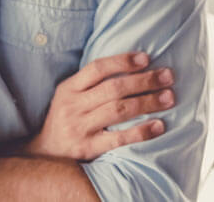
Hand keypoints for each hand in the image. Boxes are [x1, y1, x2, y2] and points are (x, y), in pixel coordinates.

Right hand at [24, 52, 175, 160]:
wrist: (44, 155)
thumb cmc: (65, 120)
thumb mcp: (68, 96)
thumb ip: (91, 83)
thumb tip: (130, 66)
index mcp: (69, 88)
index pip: (97, 68)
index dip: (123, 61)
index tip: (147, 58)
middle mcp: (73, 106)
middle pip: (114, 89)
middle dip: (145, 81)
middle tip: (168, 76)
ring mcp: (80, 128)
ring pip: (119, 111)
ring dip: (148, 102)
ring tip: (169, 98)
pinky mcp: (88, 149)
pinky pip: (119, 139)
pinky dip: (141, 132)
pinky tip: (159, 126)